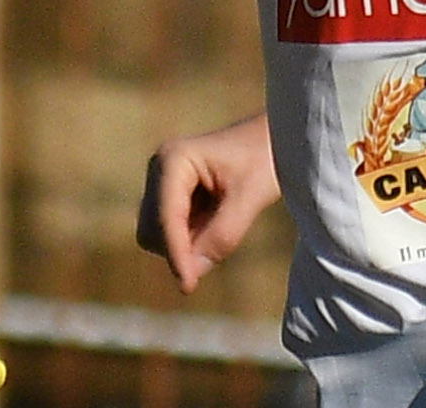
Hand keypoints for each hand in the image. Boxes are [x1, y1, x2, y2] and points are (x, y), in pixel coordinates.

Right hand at [136, 114, 280, 293]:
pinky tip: (216, 222)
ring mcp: (161, 181)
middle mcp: (159, 168)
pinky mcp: (169, 194)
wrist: (273, 138)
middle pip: (153, 231)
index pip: (166, 218)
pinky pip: (169, 232)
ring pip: (157, 235)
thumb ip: (223, 235)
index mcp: (174, 159)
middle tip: (223, 245)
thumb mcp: (250, 197)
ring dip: (184, 245)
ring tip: (224, 224)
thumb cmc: (265, 159)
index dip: (176, 255)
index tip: (188, 287)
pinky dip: (188, 240)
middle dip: (180, 249)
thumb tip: (193, 273)